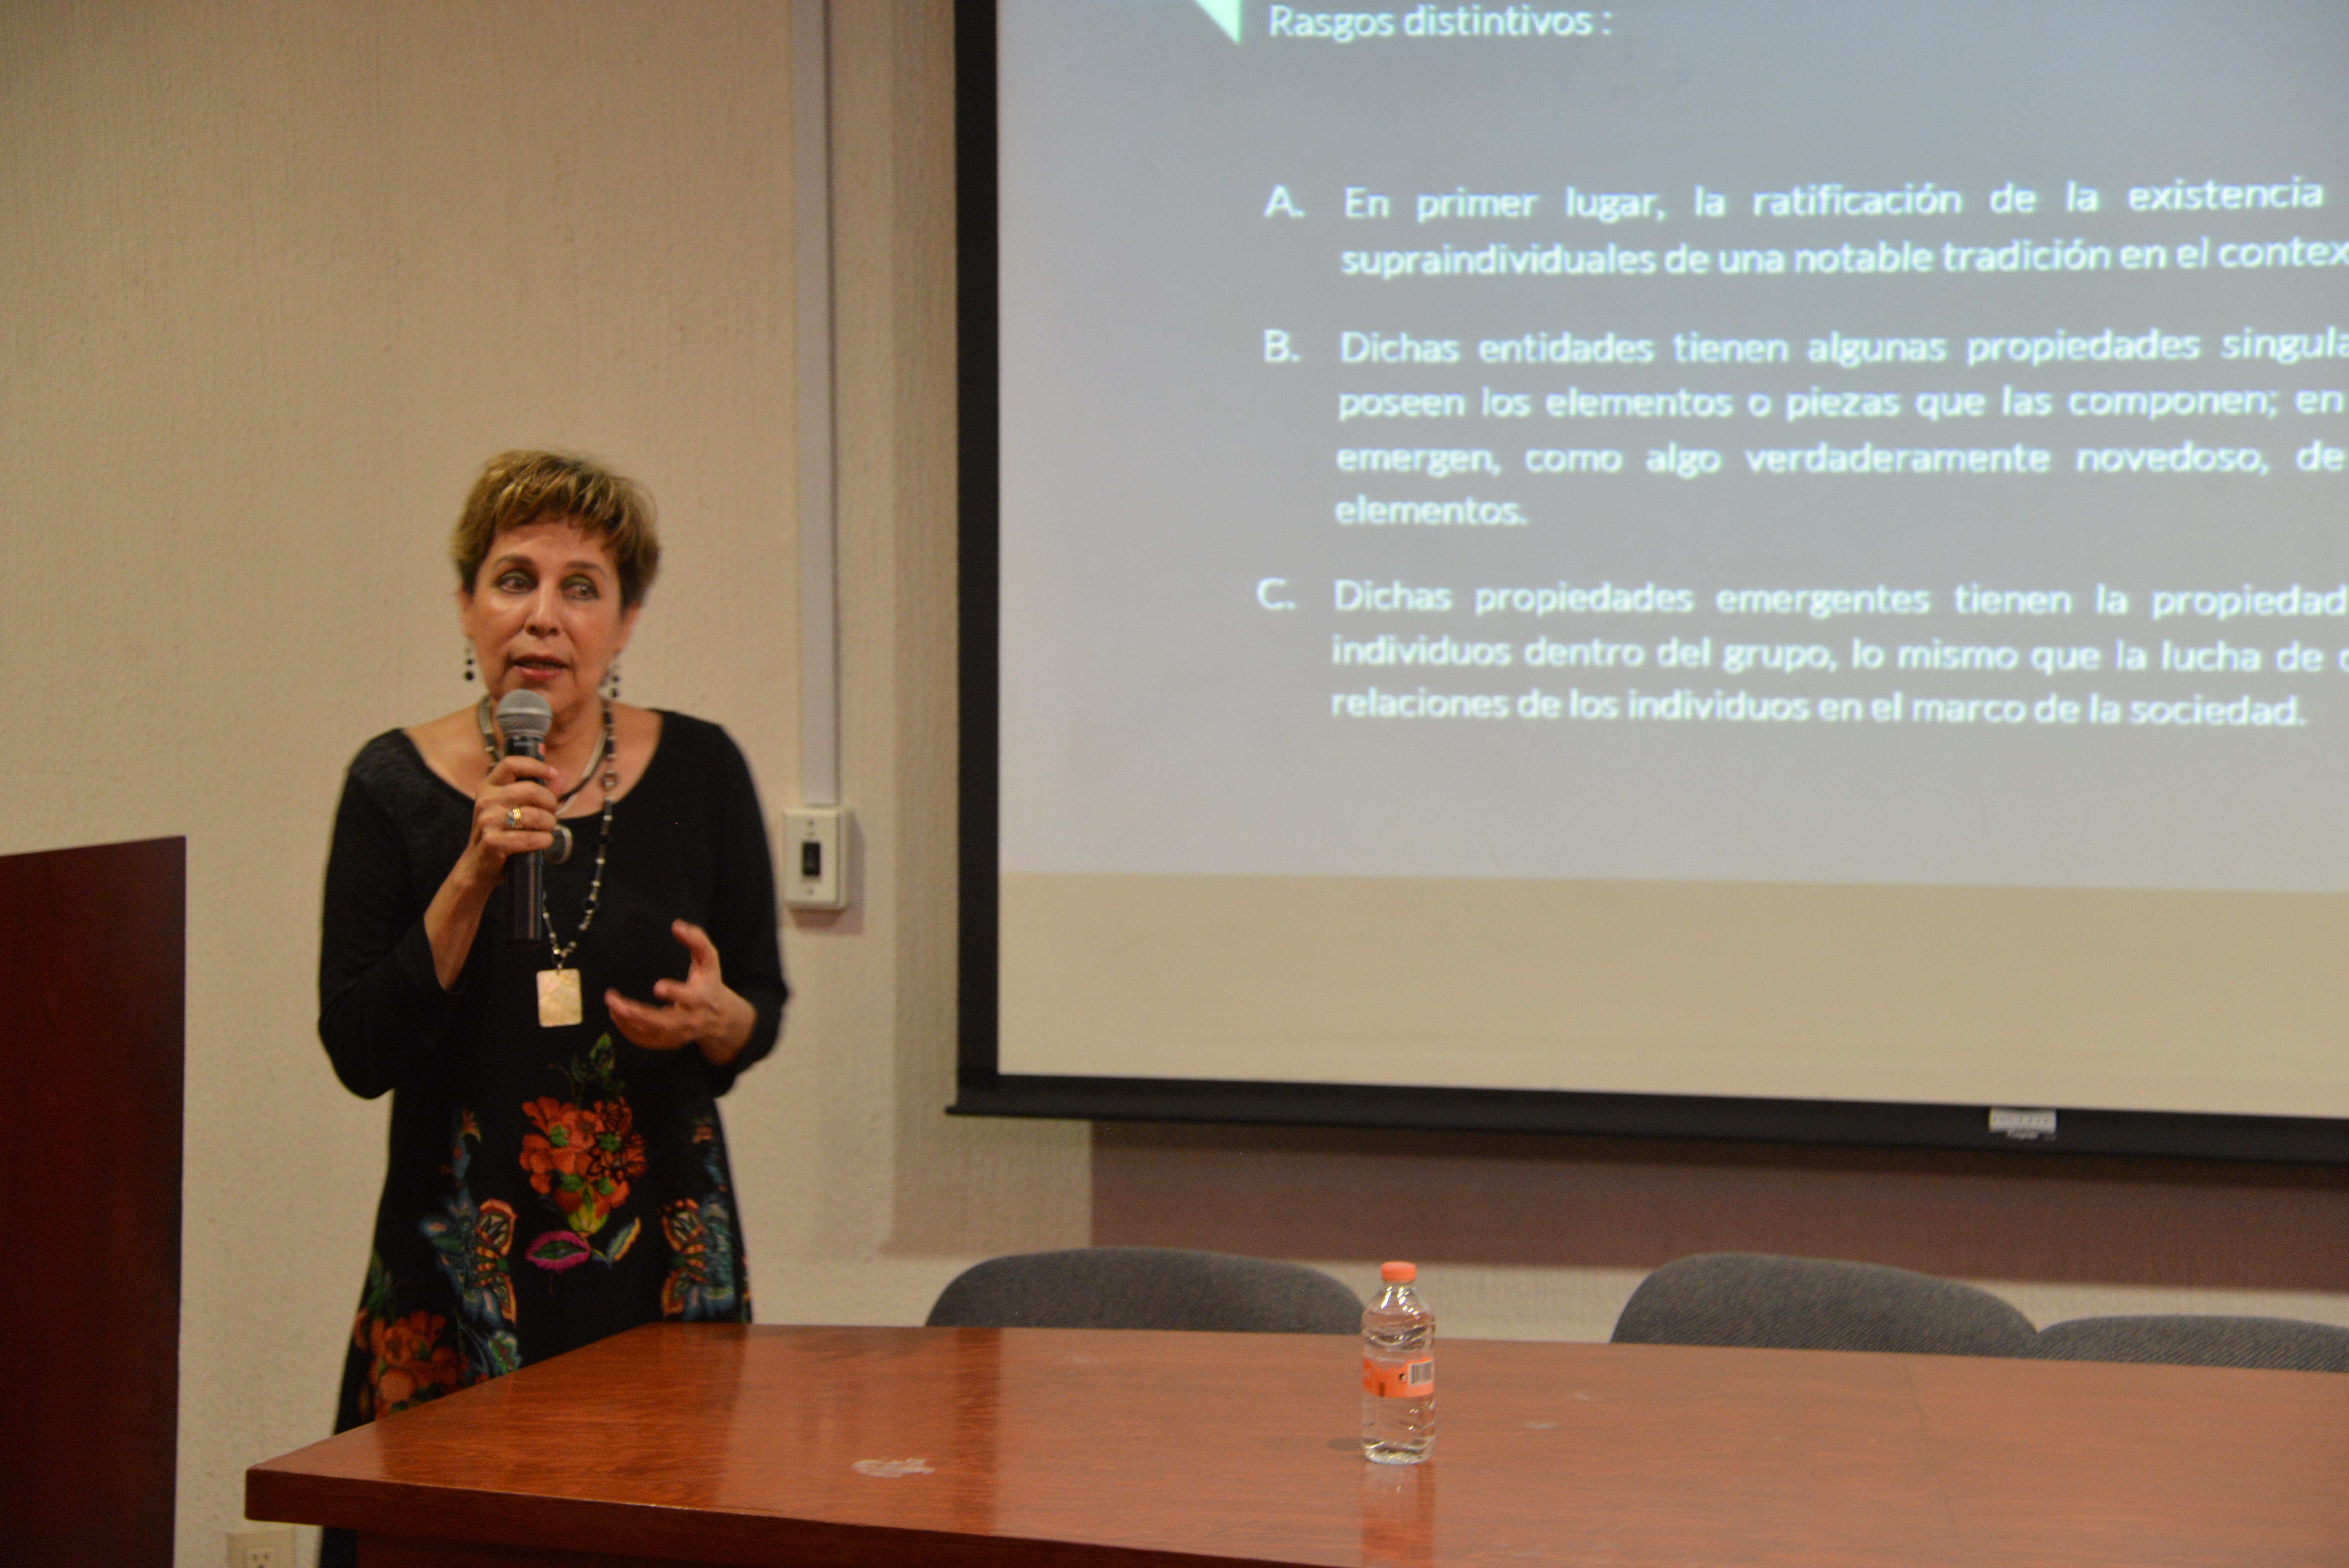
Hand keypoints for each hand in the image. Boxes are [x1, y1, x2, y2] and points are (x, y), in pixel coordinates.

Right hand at [459, 753, 563, 889]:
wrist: (477, 867)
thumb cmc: (500, 835)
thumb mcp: (514, 809)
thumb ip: (539, 791)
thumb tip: (561, 774)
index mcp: (488, 788)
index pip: (511, 764)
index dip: (536, 765)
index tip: (553, 773)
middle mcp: (485, 801)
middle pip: (532, 790)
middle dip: (550, 803)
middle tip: (550, 814)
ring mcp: (487, 821)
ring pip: (535, 815)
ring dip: (549, 824)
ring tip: (545, 830)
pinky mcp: (493, 842)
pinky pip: (530, 837)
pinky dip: (543, 840)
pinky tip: (542, 842)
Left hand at [606, 920, 756, 1065]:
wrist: (721, 1019)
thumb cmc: (710, 983)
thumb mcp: (709, 960)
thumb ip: (697, 941)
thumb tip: (677, 925)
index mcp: (701, 997)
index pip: (689, 998)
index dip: (674, 993)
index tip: (657, 987)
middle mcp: (690, 1019)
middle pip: (663, 1022)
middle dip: (637, 1013)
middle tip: (615, 1002)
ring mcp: (678, 1034)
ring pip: (651, 1033)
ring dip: (628, 1022)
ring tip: (611, 1005)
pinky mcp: (669, 1043)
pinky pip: (647, 1042)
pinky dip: (629, 1032)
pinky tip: (616, 1016)